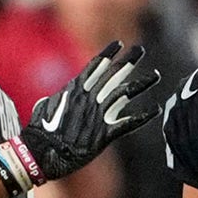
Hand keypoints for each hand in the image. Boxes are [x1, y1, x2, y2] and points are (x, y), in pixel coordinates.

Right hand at [18, 42, 160, 182]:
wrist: (42, 153)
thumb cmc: (40, 132)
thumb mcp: (46, 107)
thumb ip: (58, 99)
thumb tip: (58, 96)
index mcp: (74, 91)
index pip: (94, 68)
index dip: (108, 55)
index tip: (119, 44)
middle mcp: (89, 99)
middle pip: (113, 76)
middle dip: (128, 62)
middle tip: (141, 49)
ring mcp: (98, 115)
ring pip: (125, 94)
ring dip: (142, 84)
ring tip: (156, 75)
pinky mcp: (105, 133)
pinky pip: (129, 123)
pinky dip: (143, 116)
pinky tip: (156, 109)